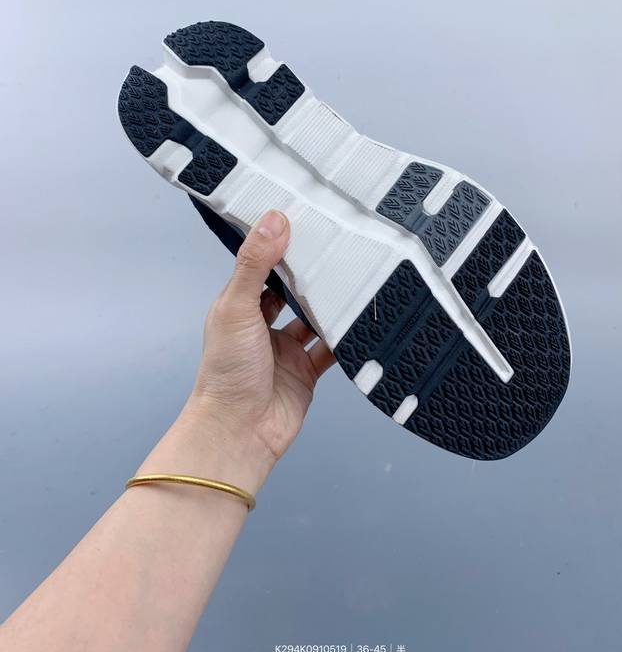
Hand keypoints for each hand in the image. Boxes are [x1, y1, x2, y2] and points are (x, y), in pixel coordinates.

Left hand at [183, 209, 334, 484]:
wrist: (240, 432)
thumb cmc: (227, 372)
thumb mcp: (237, 308)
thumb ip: (255, 265)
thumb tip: (274, 218)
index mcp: (241, 307)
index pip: (263, 267)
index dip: (282, 246)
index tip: (306, 221)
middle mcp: (263, 326)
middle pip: (293, 291)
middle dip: (313, 273)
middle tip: (341, 245)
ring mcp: (286, 350)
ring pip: (315, 318)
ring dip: (332, 303)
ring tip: (358, 275)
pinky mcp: (307, 372)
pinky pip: (332, 349)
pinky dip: (347, 337)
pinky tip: (364, 320)